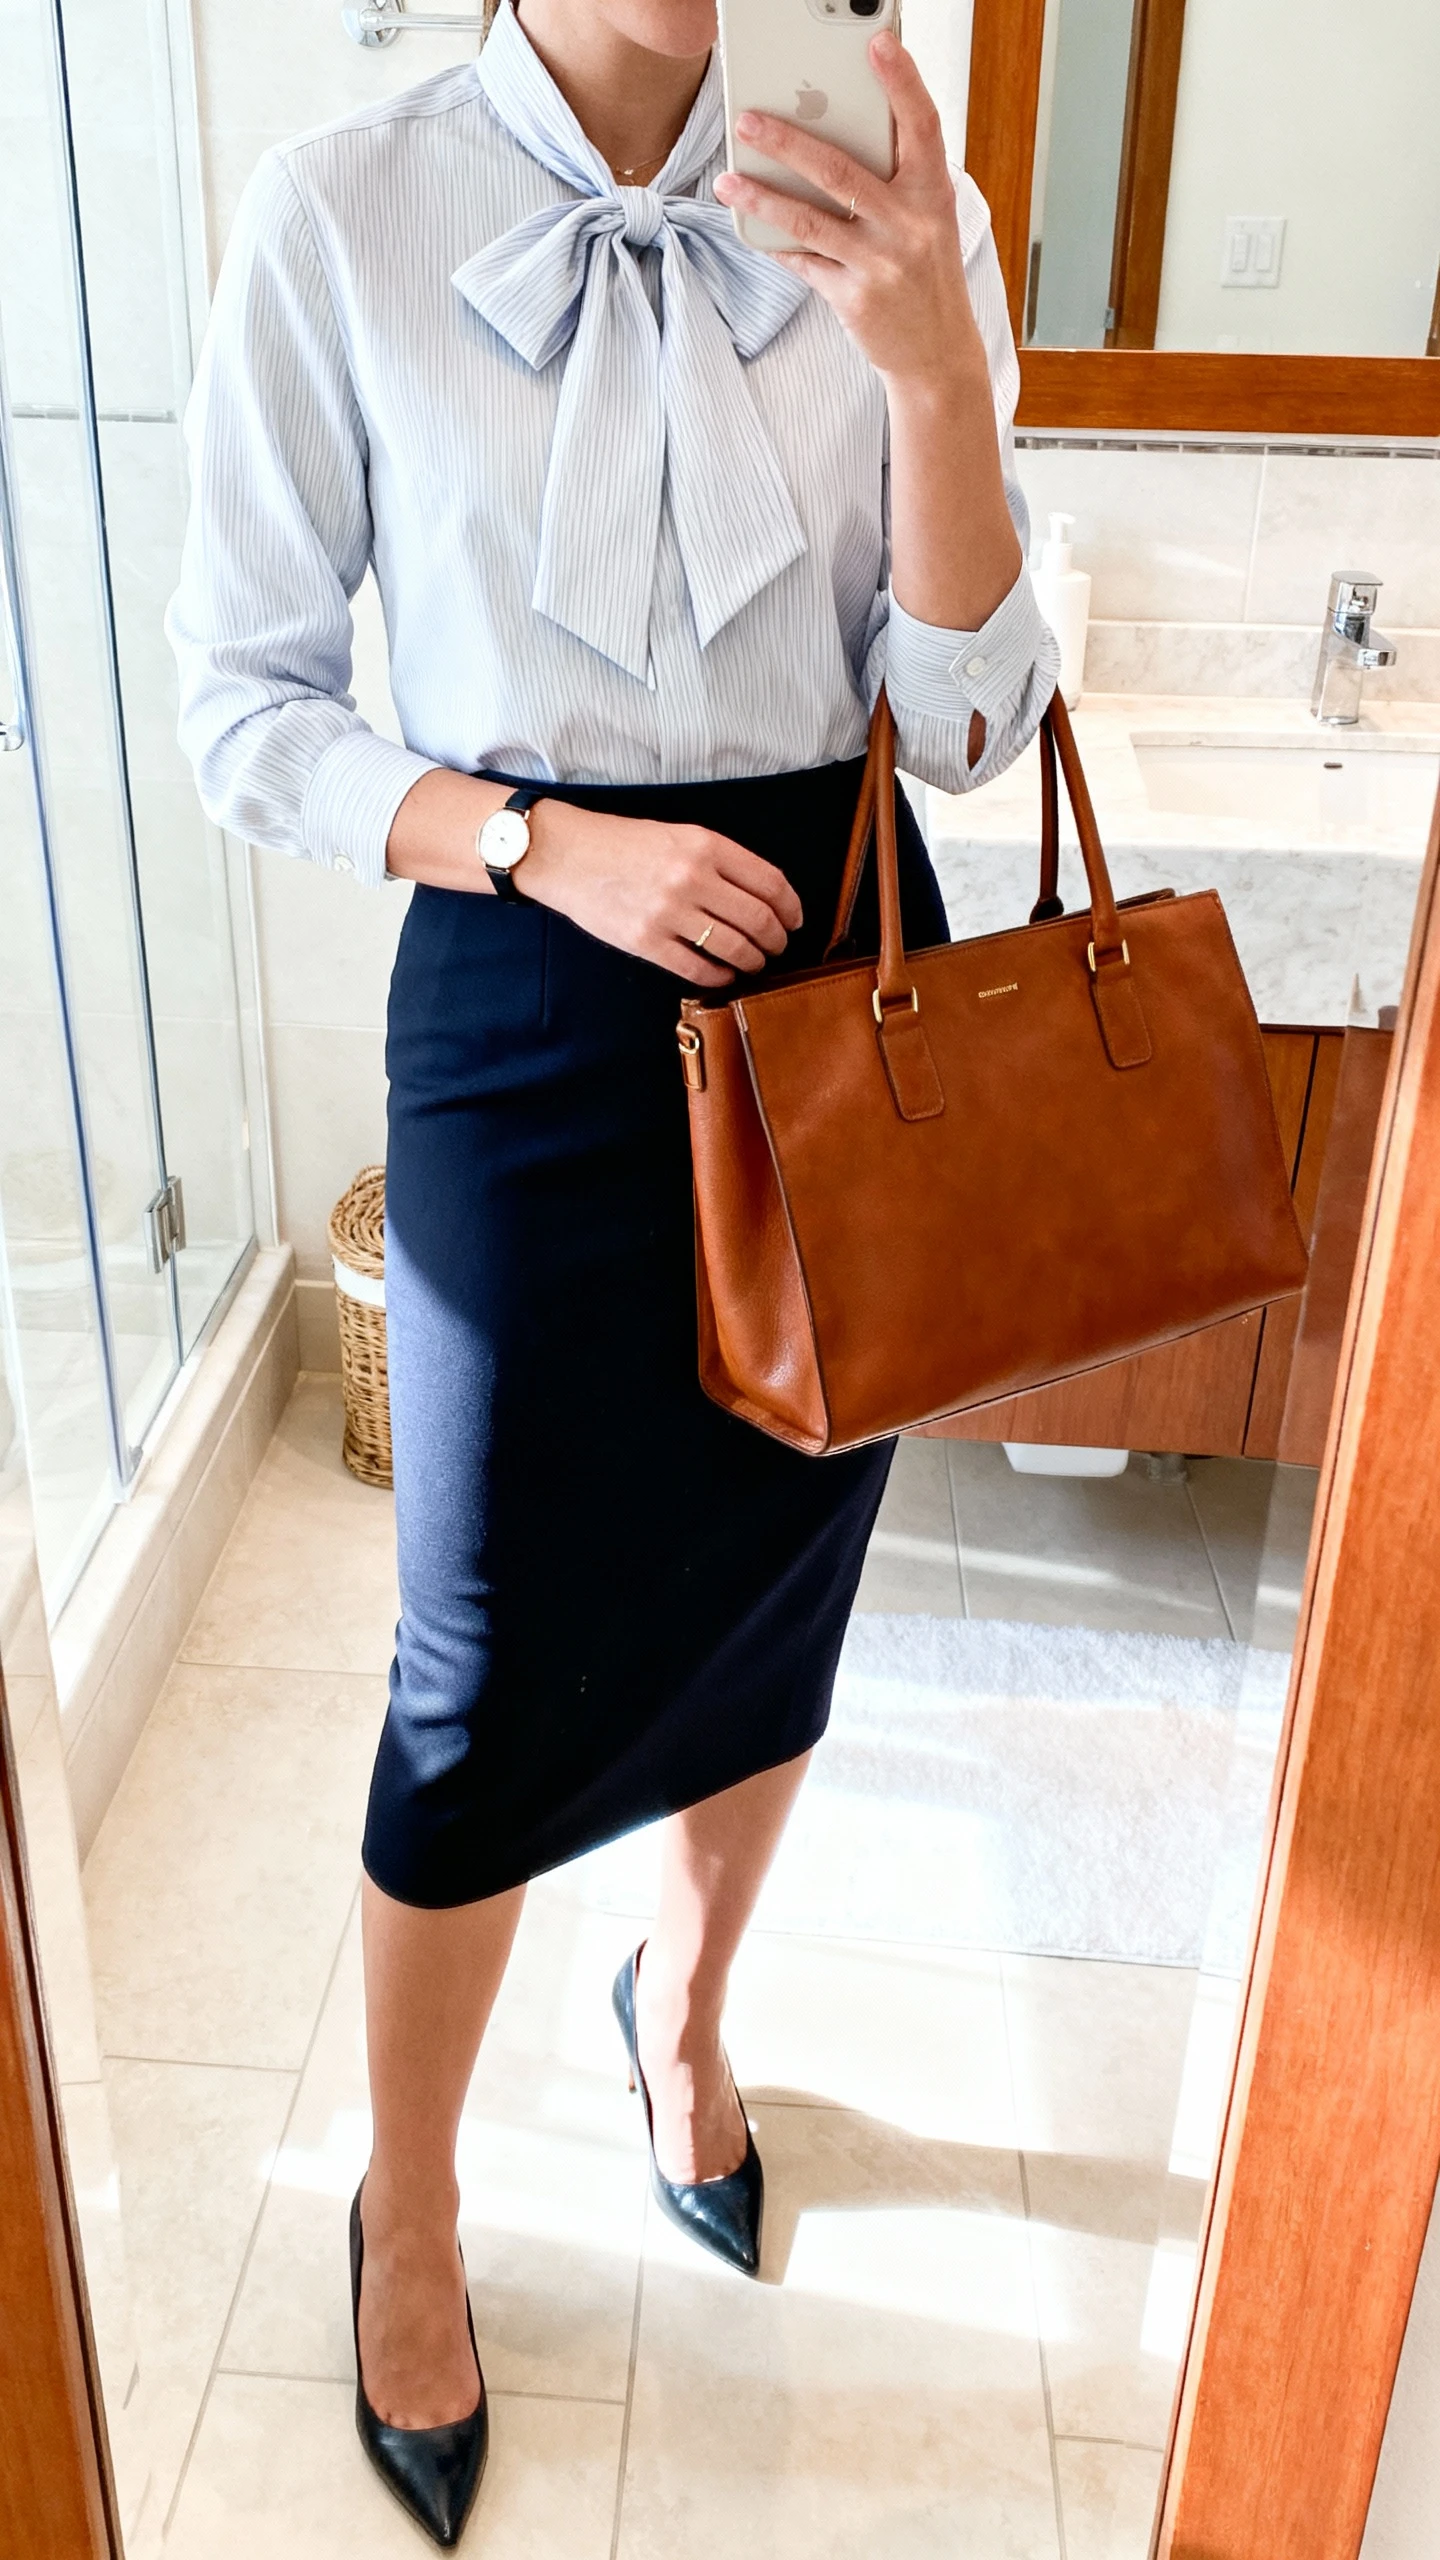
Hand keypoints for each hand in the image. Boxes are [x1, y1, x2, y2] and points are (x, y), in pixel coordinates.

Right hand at [519, 803, 801, 987]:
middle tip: (777, 946)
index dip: (791, 907)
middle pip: (758, 920)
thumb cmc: (623, 843)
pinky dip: (720, 976)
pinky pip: (698, 969)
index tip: (795, 919)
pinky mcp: (646, 942)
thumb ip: (719, 861)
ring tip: (754, 962)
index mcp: (704, 845)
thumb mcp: (678, 834)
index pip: (770, 882)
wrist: (566, 854)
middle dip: (777, 939)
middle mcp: (691, 878)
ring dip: (753, 961)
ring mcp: (668, 913)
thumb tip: (762, 896)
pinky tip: (724, 974)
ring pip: (734, 948)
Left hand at [713, 31, 981, 393]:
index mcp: (934, 194)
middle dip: (788, 142)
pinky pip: (804, 262)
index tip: (877, 42)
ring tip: (728, 177)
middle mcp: (910, 226)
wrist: (937, 354)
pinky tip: (748, 224)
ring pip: (809, 220)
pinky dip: (775, 243)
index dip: (902, 82)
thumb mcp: (929, 220)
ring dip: (762, 196)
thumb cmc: (926, 274)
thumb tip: (833, 134)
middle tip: (749, 119)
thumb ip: (895, 180)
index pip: (922, 127)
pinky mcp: (855, 299)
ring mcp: (881, 265)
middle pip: (841, 172)